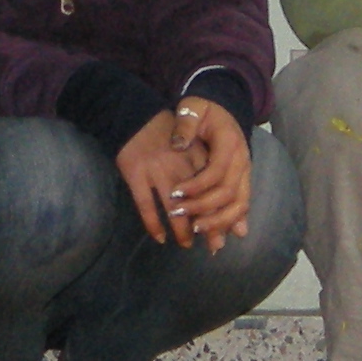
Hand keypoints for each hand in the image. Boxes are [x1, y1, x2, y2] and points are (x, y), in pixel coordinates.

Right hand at [117, 97, 251, 247]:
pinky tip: (160, 238)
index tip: (227, 230)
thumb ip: (210, 167)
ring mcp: (156, 170)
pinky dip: (152, 224)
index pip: (215, 188)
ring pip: (174, 208)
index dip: (222, 210)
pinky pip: (145, 205)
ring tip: (186, 244)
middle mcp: (179, 164)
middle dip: (207, 225)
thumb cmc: (167, 132)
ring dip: (182, 229)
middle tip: (212, 246)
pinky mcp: (136, 174)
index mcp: (197, 155)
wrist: (134, 114)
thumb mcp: (194, 143)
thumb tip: (223, 183)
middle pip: (198, 201)